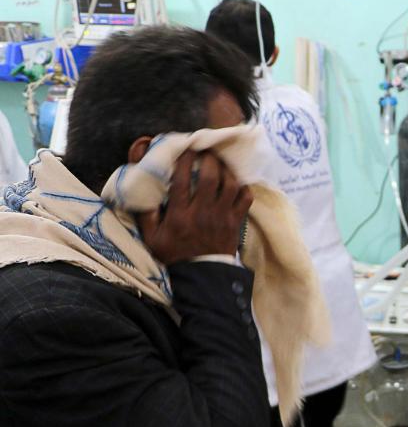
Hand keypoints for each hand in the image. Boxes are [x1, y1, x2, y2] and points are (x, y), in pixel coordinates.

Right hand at [136, 151, 252, 265]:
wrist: (202, 277)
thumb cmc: (175, 255)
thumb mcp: (152, 239)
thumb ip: (146, 216)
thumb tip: (143, 193)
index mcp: (179, 215)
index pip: (181, 180)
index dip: (184, 160)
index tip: (186, 149)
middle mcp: (202, 212)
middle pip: (209, 177)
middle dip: (209, 159)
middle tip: (207, 151)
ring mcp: (222, 217)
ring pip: (230, 185)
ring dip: (226, 170)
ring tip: (222, 162)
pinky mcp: (236, 222)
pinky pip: (245, 199)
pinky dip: (243, 187)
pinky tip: (237, 181)